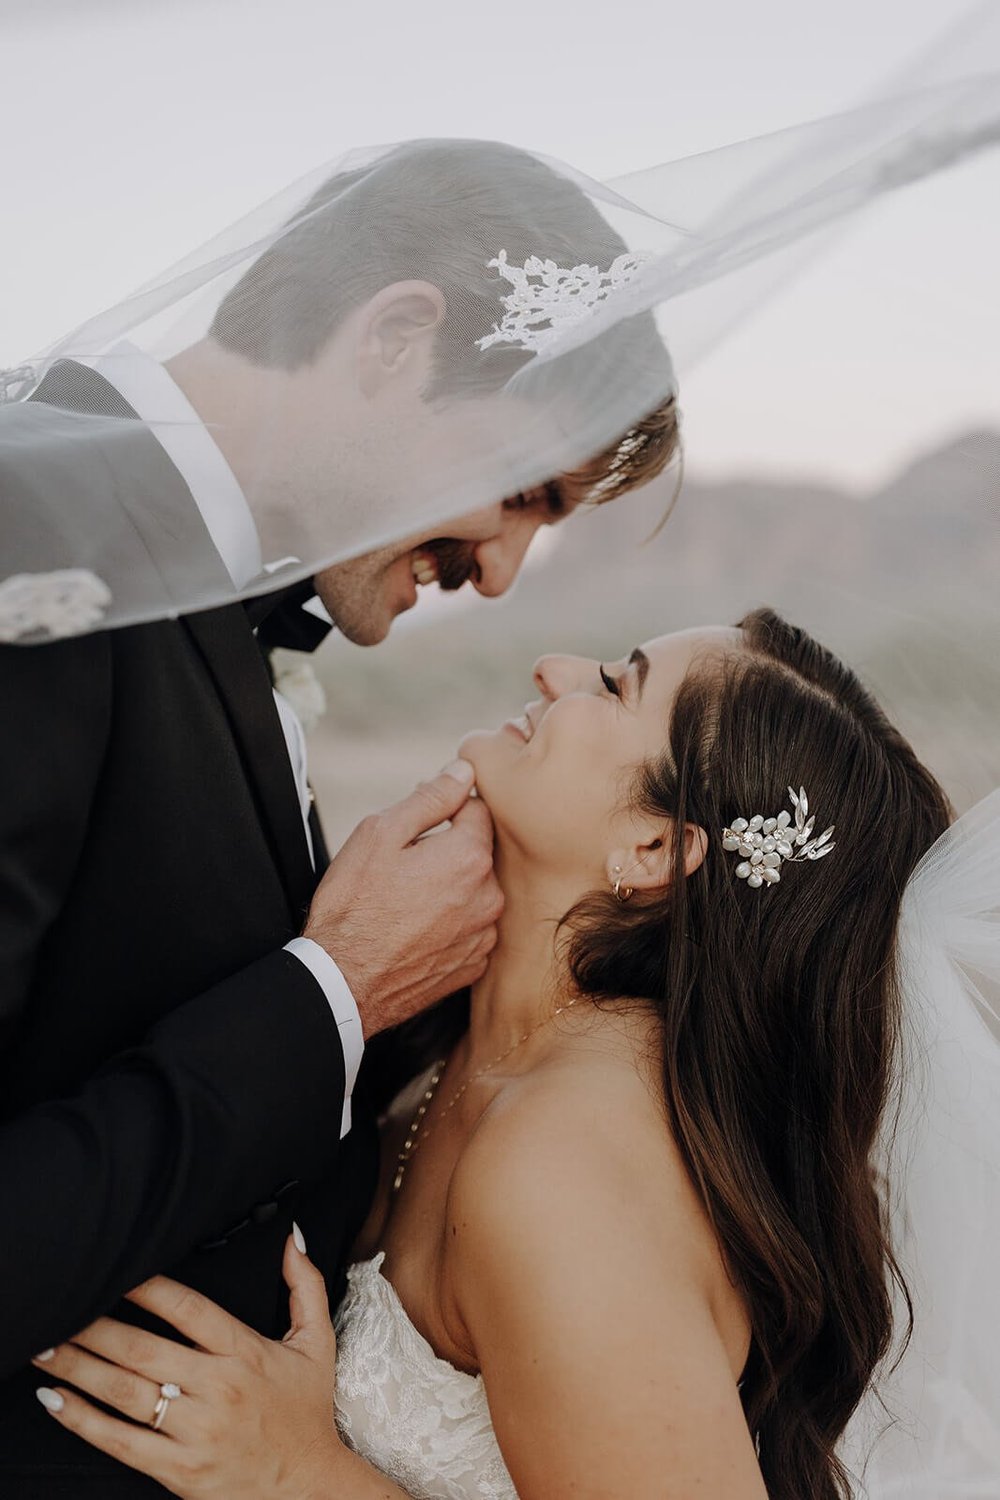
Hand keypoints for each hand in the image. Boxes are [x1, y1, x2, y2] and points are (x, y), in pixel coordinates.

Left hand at [32, 1231, 344, 1499]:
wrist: (309, 1489)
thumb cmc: (307, 1414)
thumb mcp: (317, 1343)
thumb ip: (305, 1286)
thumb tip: (293, 1238)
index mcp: (245, 1352)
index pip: (189, 1310)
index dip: (149, 1289)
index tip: (117, 1271)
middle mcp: (218, 1388)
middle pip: (143, 1350)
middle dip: (95, 1328)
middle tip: (61, 1309)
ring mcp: (195, 1431)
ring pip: (125, 1393)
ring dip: (78, 1368)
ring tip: (46, 1348)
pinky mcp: (179, 1470)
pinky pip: (120, 1442)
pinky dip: (83, 1421)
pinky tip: (57, 1401)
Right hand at [303, 760, 502, 1036]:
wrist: (342, 982)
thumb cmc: (353, 905)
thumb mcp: (380, 834)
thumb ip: (431, 798)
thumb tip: (464, 772)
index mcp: (469, 857)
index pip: (480, 809)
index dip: (449, 807)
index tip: (422, 823)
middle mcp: (489, 896)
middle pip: (481, 851)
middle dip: (451, 848)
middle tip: (408, 864)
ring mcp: (484, 934)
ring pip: (478, 890)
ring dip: (454, 887)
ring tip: (410, 900)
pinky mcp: (474, 964)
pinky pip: (473, 928)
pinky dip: (453, 922)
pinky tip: (419, 928)